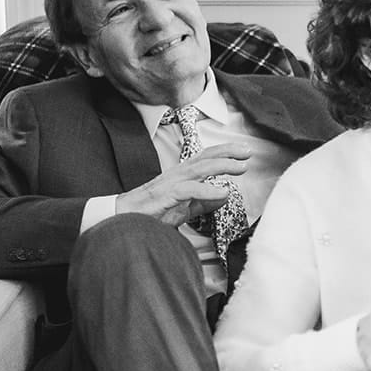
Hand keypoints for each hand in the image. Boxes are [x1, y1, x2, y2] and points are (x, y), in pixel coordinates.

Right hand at [114, 142, 253, 225]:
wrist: (122, 219)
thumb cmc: (151, 213)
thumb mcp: (183, 208)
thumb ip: (203, 202)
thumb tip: (223, 196)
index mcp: (182, 176)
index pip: (206, 159)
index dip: (225, 153)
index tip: (244, 152)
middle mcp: (177, 175)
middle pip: (205, 158)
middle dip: (228, 152)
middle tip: (248, 151)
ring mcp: (170, 184)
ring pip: (199, 169)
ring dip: (222, 166)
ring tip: (241, 167)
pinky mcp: (164, 196)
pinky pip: (188, 190)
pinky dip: (207, 189)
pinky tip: (222, 192)